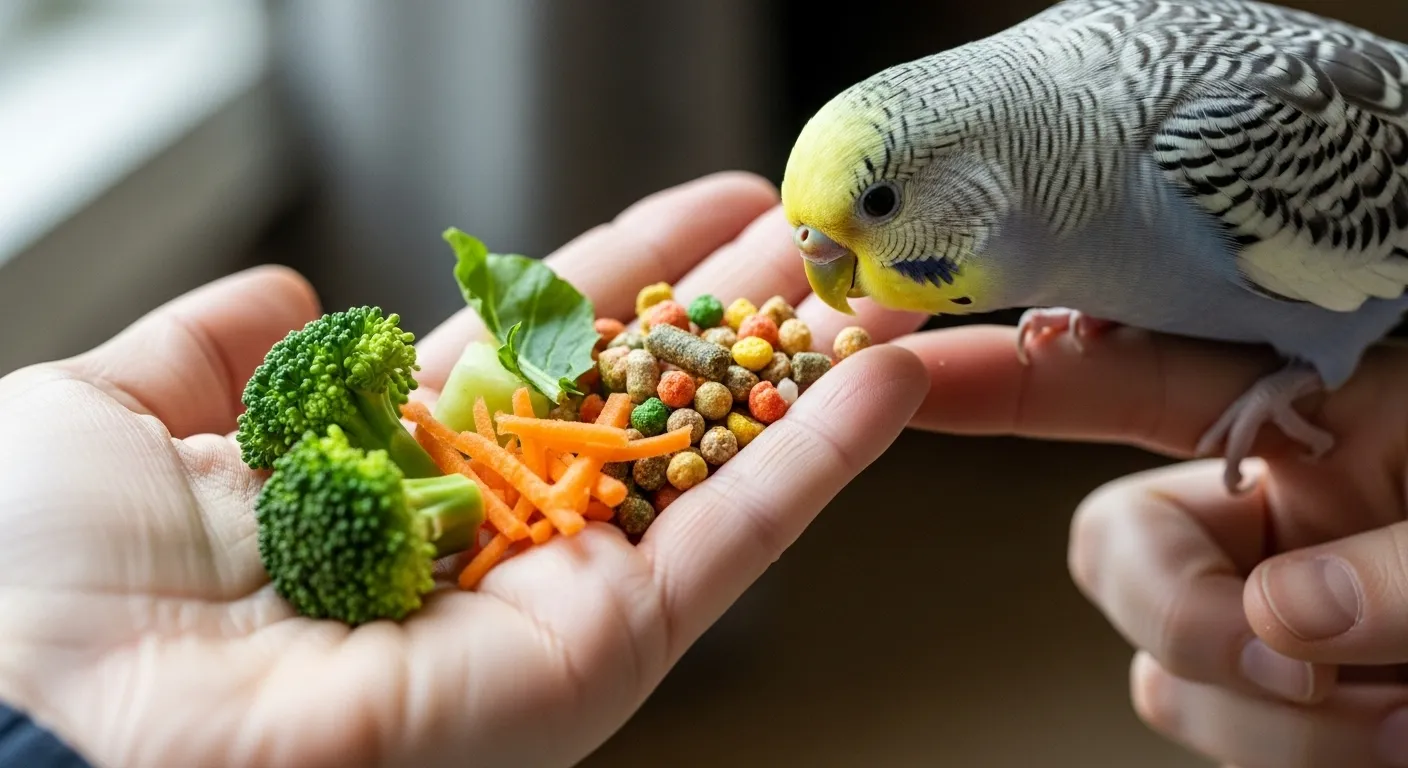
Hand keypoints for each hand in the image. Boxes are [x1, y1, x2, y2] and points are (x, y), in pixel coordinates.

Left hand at [0, 172, 931, 767]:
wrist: (47, 713)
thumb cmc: (38, 578)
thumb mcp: (108, 414)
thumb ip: (206, 352)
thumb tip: (279, 295)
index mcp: (376, 468)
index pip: (532, 348)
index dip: (623, 272)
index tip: (707, 209)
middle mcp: (473, 533)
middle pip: (636, 398)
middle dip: (732, 311)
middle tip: (822, 235)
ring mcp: (546, 594)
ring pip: (704, 464)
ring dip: (799, 373)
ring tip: (880, 285)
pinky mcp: (599, 652)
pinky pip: (727, 543)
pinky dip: (815, 461)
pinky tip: (886, 377)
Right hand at [886, 322, 1407, 767]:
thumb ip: (1393, 572)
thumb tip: (1274, 617)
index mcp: (1301, 417)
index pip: (1124, 379)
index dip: (1005, 373)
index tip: (903, 372)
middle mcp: (1253, 511)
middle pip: (1111, 546)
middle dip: (1180, 616)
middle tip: (1298, 668)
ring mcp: (1253, 610)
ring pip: (1162, 669)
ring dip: (1272, 722)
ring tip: (1405, 721)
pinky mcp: (1270, 703)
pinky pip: (1216, 735)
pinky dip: (1298, 760)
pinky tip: (1397, 743)